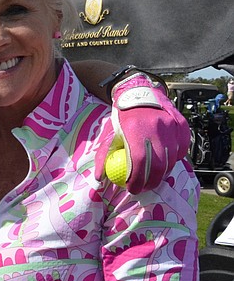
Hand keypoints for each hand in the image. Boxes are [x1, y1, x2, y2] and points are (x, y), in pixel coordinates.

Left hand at [94, 72, 189, 192]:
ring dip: (164, 172)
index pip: (139, 162)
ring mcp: (171, 125)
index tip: (133, 188)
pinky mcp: (181, 124)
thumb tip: (99, 178)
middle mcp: (156, 127)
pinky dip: (175, 158)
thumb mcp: (108, 133)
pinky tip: (166, 163)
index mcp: (135, 130)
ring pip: (172, 158)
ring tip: (154, 177)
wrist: (137, 92)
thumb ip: (102, 156)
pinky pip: (182, 148)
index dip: (137, 180)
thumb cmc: (122, 116)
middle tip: (145, 188)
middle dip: (152, 182)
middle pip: (159, 165)